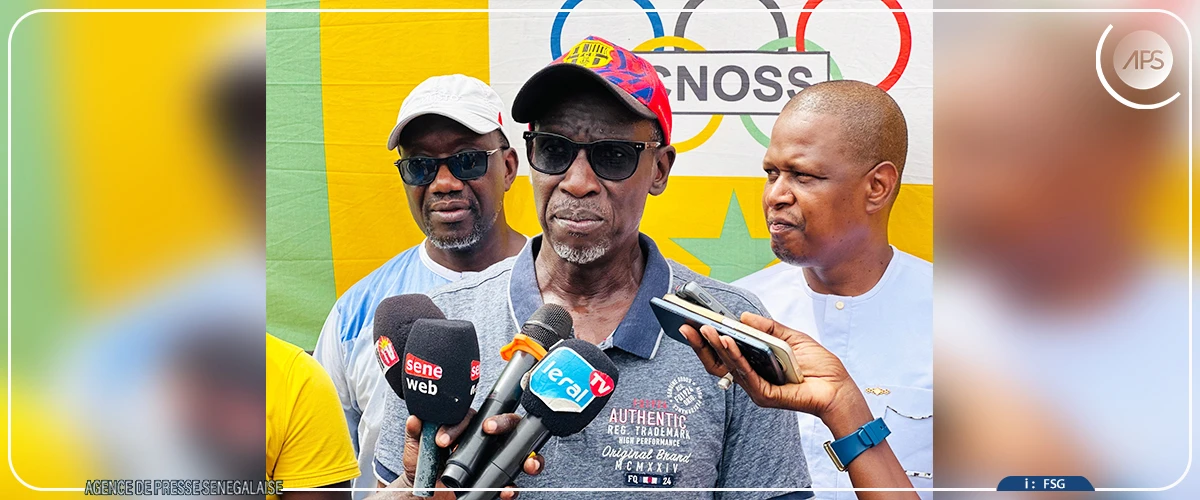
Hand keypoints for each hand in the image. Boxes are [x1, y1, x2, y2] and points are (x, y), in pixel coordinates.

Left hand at [382, 412, 544, 499]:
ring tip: (526, 463)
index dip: (460, 425)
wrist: (423, 496)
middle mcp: (486, 442)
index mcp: (468, 429)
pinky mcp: (495, 484)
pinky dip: (512, 489)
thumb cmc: (423, 468)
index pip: (471, 418)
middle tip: (490, 428)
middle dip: (505, 423)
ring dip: (529, 457)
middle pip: (507, 426)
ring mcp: (493, 462)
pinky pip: (510, 485)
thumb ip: (416, 434)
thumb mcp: (417, 450)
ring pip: (521, 454)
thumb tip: (415, 419)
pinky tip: (507, 491)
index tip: (444, 439)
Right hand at [679, 312, 856, 421]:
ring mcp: (756, 389)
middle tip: (685, 325)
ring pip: (728, 368)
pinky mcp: (765, 396)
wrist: (839, 388)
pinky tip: (728, 341)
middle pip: (717, 363)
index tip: (692, 320)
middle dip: (700, 344)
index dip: (706, 339)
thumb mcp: (791, 338)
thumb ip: (767, 328)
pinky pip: (746, 375)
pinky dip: (734, 357)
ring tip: (704, 328)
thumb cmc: (819, 366)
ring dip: (715, 347)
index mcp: (754, 365)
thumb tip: (741, 316)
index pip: (724, 353)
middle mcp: (751, 378)